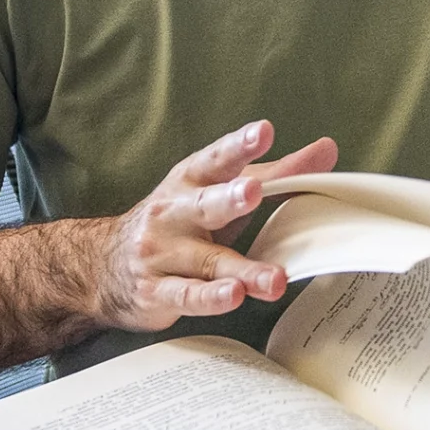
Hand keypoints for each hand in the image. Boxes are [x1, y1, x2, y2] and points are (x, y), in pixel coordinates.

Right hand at [97, 121, 336, 331]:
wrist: (102, 266)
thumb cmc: (179, 222)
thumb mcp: (220, 191)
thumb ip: (276, 174)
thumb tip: (327, 151)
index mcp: (190, 181)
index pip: (216, 160)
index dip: (238, 145)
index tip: (262, 131)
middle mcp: (172, 214)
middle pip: (204, 205)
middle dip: (229, 197)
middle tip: (253, 192)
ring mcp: (161, 254)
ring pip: (206, 261)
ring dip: (242, 269)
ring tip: (272, 279)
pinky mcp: (156, 292)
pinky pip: (187, 296)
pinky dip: (210, 298)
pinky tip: (233, 296)